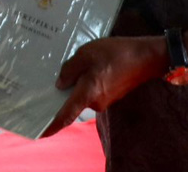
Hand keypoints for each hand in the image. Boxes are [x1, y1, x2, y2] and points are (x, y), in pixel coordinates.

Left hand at [41, 36, 166, 137]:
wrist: (147, 57)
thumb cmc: (115, 54)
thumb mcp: (85, 55)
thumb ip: (69, 70)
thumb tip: (61, 84)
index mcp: (87, 94)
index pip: (66, 115)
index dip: (53, 126)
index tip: (41, 133)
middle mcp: (96, 103)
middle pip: (74, 101)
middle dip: (66, 90)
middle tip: (55, 75)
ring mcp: (106, 100)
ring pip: (84, 93)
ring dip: (79, 82)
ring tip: (77, 63)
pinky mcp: (113, 94)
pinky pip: (94, 90)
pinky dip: (89, 81)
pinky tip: (91, 65)